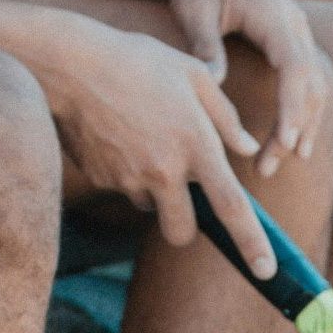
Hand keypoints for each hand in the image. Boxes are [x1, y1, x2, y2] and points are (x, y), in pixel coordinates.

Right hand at [30, 17, 275, 276]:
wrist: (67, 61)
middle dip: (184, 226)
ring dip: (152, 191)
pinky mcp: (102, 180)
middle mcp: (164, 170)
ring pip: (149, 208)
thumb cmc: (136, 61)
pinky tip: (115, 135)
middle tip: (179, 195)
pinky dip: (124, 172)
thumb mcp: (191, 74)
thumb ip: (225, 116)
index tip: (266, 272)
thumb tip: (248, 149)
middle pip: (182, 233)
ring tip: (139, 141)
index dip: (251, 243)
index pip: (231, 207)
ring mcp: (130, 179)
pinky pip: (122, 189)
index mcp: (196, 146)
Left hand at [170, 0, 332, 177]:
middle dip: (293, 130)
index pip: (295, 70)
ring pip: (316, 89)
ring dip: (302, 128)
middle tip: (267, 167)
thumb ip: (206, 46)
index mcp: (274, 16)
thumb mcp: (195, 5)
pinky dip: (304, 114)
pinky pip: (310, 84)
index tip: (283, 143)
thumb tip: (214, 87)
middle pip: (310, 88)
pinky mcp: (294, 43)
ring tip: (280, 162)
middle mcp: (296, 27)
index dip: (292, 110)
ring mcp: (299, 35)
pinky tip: (292, 141)